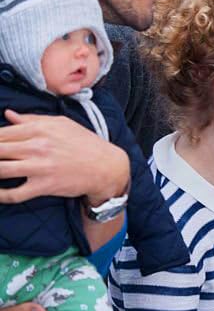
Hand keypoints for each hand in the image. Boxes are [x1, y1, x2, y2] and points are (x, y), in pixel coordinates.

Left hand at [0, 109, 128, 205]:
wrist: (107, 167)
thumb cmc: (85, 143)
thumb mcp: (62, 124)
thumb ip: (32, 119)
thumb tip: (8, 115)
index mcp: (39, 129)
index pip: (1, 133)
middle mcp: (37, 146)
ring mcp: (40, 167)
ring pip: (0, 170)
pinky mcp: (44, 186)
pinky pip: (14, 194)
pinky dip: (1, 195)